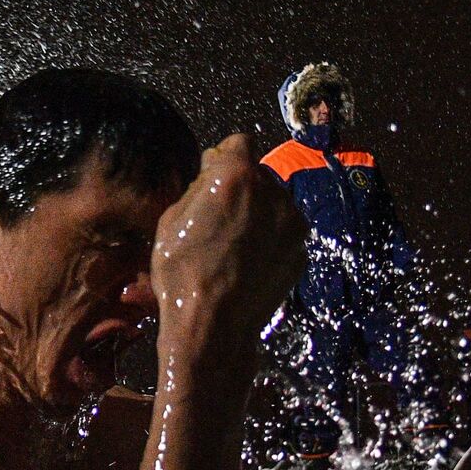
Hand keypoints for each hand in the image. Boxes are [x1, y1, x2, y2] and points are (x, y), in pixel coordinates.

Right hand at [151, 133, 305, 353]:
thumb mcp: (170, 220)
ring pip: (274, 202)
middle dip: (241, 187)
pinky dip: (269, 239)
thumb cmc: (183, 274)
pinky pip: (283, 231)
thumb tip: (212, 174)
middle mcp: (272, 191)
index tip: (211, 176)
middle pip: (258, 173)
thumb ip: (198, 188)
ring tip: (233, 244)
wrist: (213, 326)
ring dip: (257, 212)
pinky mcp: (300, 249)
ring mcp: (291, 222)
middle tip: (218, 217)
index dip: (222, 158)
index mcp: (235, 176)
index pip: (238, 142)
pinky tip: (247, 262)